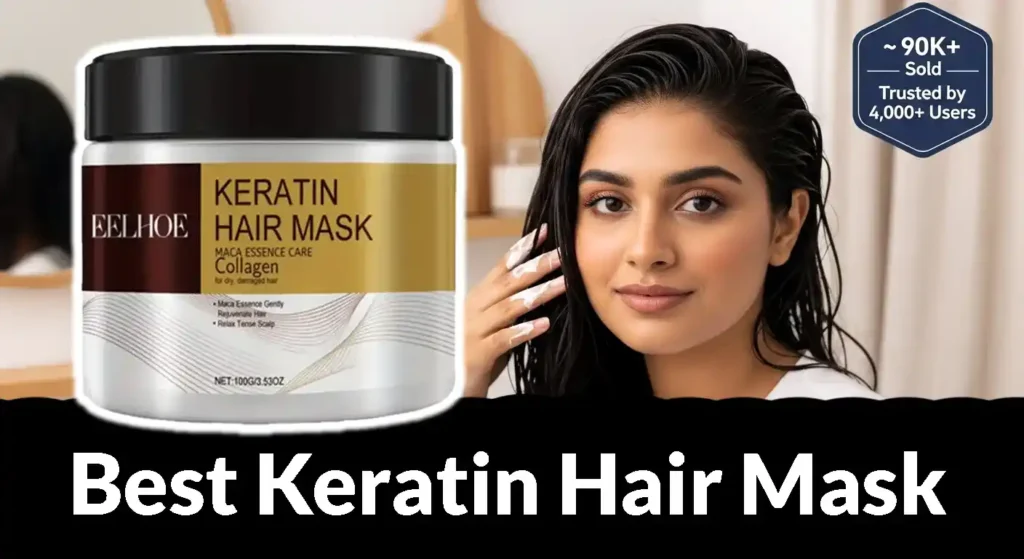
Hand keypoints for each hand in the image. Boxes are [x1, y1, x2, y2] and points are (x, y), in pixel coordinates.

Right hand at [463, 224, 564, 396]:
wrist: (450, 388)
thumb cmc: (475, 354)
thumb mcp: (492, 325)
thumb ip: (510, 307)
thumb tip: (541, 288)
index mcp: (478, 299)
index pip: (501, 268)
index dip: (521, 250)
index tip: (542, 232)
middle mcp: (473, 310)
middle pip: (508, 283)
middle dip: (537, 266)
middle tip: (563, 254)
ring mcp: (473, 331)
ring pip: (509, 308)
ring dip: (538, 295)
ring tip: (563, 285)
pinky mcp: (477, 355)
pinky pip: (503, 340)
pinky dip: (523, 331)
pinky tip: (543, 325)